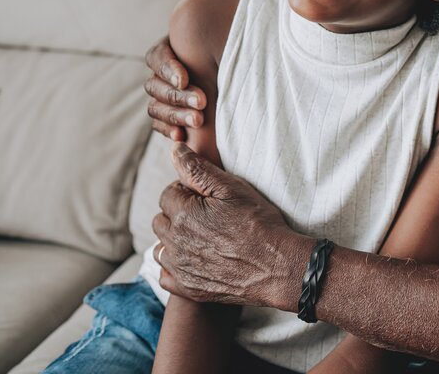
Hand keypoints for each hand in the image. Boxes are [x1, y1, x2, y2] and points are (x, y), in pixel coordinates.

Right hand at [145, 0, 233, 140]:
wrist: (233, 72)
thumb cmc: (221, 38)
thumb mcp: (220, 14)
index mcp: (168, 48)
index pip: (157, 58)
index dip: (169, 68)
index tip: (187, 77)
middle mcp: (160, 73)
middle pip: (155, 86)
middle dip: (177, 96)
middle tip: (202, 104)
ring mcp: (163, 96)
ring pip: (156, 107)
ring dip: (175, 115)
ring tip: (199, 121)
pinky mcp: (171, 117)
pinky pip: (160, 126)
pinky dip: (170, 131)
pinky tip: (184, 137)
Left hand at [153, 143, 308, 309]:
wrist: (278, 267)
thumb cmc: (259, 223)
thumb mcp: (232, 188)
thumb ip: (198, 168)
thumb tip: (175, 149)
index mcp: (182, 214)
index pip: (168, 193)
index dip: (187, 192)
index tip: (207, 198)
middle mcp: (174, 243)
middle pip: (161, 219)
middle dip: (178, 214)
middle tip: (207, 216)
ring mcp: (179, 269)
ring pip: (161, 247)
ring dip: (175, 240)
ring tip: (203, 237)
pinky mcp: (187, 289)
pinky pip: (166, 274)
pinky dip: (176, 266)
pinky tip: (197, 259)